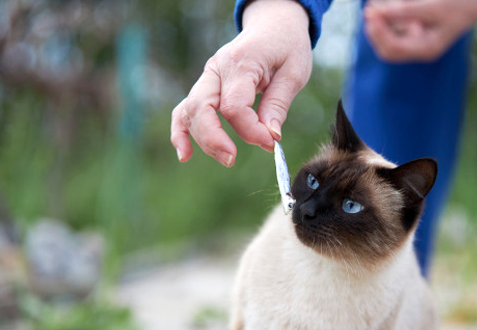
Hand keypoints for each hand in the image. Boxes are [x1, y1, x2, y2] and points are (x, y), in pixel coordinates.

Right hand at [171, 0, 312, 166]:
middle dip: (214, 138)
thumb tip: (271, 135)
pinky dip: (181, 131)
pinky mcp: (205, 85)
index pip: (234, 106)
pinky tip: (185, 154)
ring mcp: (208, 76)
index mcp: (241, 62)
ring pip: (190, 111)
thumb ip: (279, 104)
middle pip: (201, 108)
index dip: (250, 131)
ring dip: (201, 139)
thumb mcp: (294, 72)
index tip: (272, 143)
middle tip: (232, 159)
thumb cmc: (286, 45)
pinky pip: (185, 109)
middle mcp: (217, 68)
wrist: (274, 24)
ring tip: (222, 159)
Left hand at [363, 0, 476, 62]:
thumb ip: (403, 10)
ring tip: (372, 7)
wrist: (475, 1)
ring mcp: (418, 44)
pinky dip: (387, 22)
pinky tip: (382, 7)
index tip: (370, 13)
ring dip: (379, 28)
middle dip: (375, 33)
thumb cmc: (458, 3)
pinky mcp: (416, 34)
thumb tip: (374, 12)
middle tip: (368, 11)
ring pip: (388, 43)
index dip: (379, 32)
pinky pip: (394, 33)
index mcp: (427, 49)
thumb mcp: (432, 6)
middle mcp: (421, 50)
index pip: (393, 48)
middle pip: (387, 50)